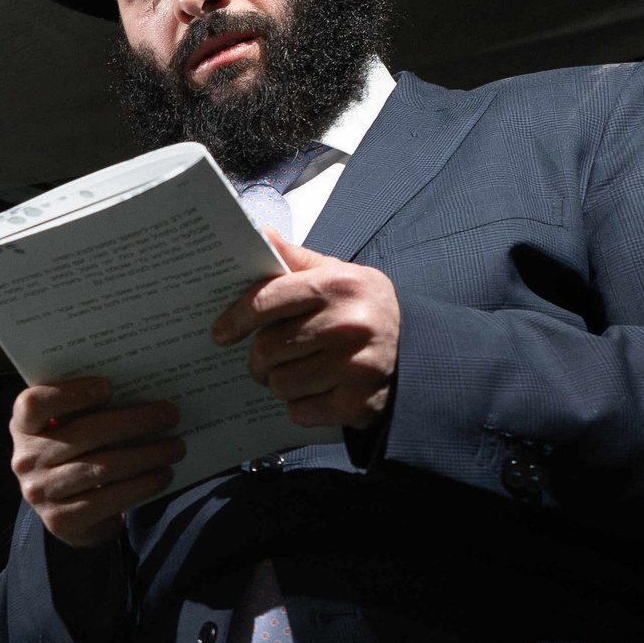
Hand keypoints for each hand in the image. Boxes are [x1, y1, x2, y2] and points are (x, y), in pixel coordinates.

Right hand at [9, 379, 185, 546]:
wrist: (67, 511)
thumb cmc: (75, 454)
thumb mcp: (68, 429)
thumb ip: (87, 410)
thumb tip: (140, 391)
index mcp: (24, 426)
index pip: (34, 403)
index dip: (70, 393)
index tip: (109, 387)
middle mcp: (25, 459)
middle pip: (83, 434)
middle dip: (134, 422)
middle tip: (169, 415)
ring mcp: (40, 492)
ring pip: (102, 467)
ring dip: (146, 455)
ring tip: (176, 447)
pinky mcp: (61, 520)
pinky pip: (108, 499)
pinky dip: (141, 486)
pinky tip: (162, 476)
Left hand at [211, 239, 398, 428]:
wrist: (422, 354)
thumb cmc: (365, 311)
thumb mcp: (340, 275)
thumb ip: (296, 259)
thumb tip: (259, 230)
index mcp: (340, 285)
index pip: (266, 301)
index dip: (236, 318)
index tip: (222, 332)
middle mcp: (350, 324)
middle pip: (267, 348)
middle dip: (258, 358)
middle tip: (264, 359)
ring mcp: (356, 366)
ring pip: (280, 384)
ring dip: (280, 383)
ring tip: (298, 372)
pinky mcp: (358, 403)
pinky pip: (300, 411)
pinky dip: (301, 406)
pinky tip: (319, 391)